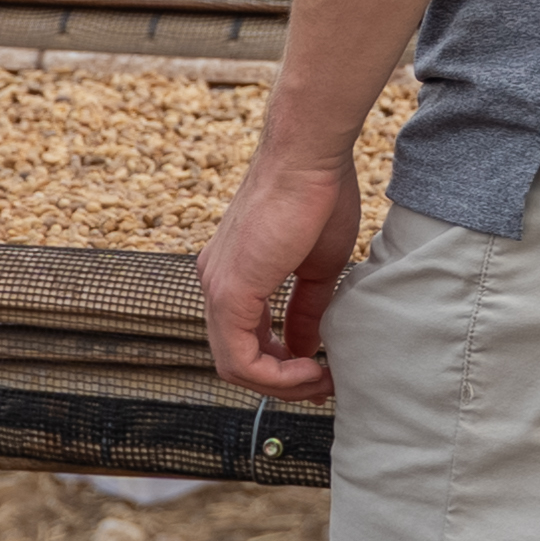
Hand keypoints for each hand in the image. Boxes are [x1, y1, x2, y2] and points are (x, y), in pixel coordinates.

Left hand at [199, 142, 367, 400]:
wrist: (309, 156)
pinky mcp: (229, 291)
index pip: (246, 340)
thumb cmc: (318, 195)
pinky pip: (240, 357)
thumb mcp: (317, 267)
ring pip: (235, 364)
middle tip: (324, 384)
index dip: (283, 367)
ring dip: (281, 383)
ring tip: (321, 379)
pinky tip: (310, 367)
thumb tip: (307, 348)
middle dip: (283, 381)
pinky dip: (274, 375)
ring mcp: (217, 287)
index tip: (323, 370)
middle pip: (237, 359)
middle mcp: (215, 282)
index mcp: (233, 274)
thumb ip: (308, 310)